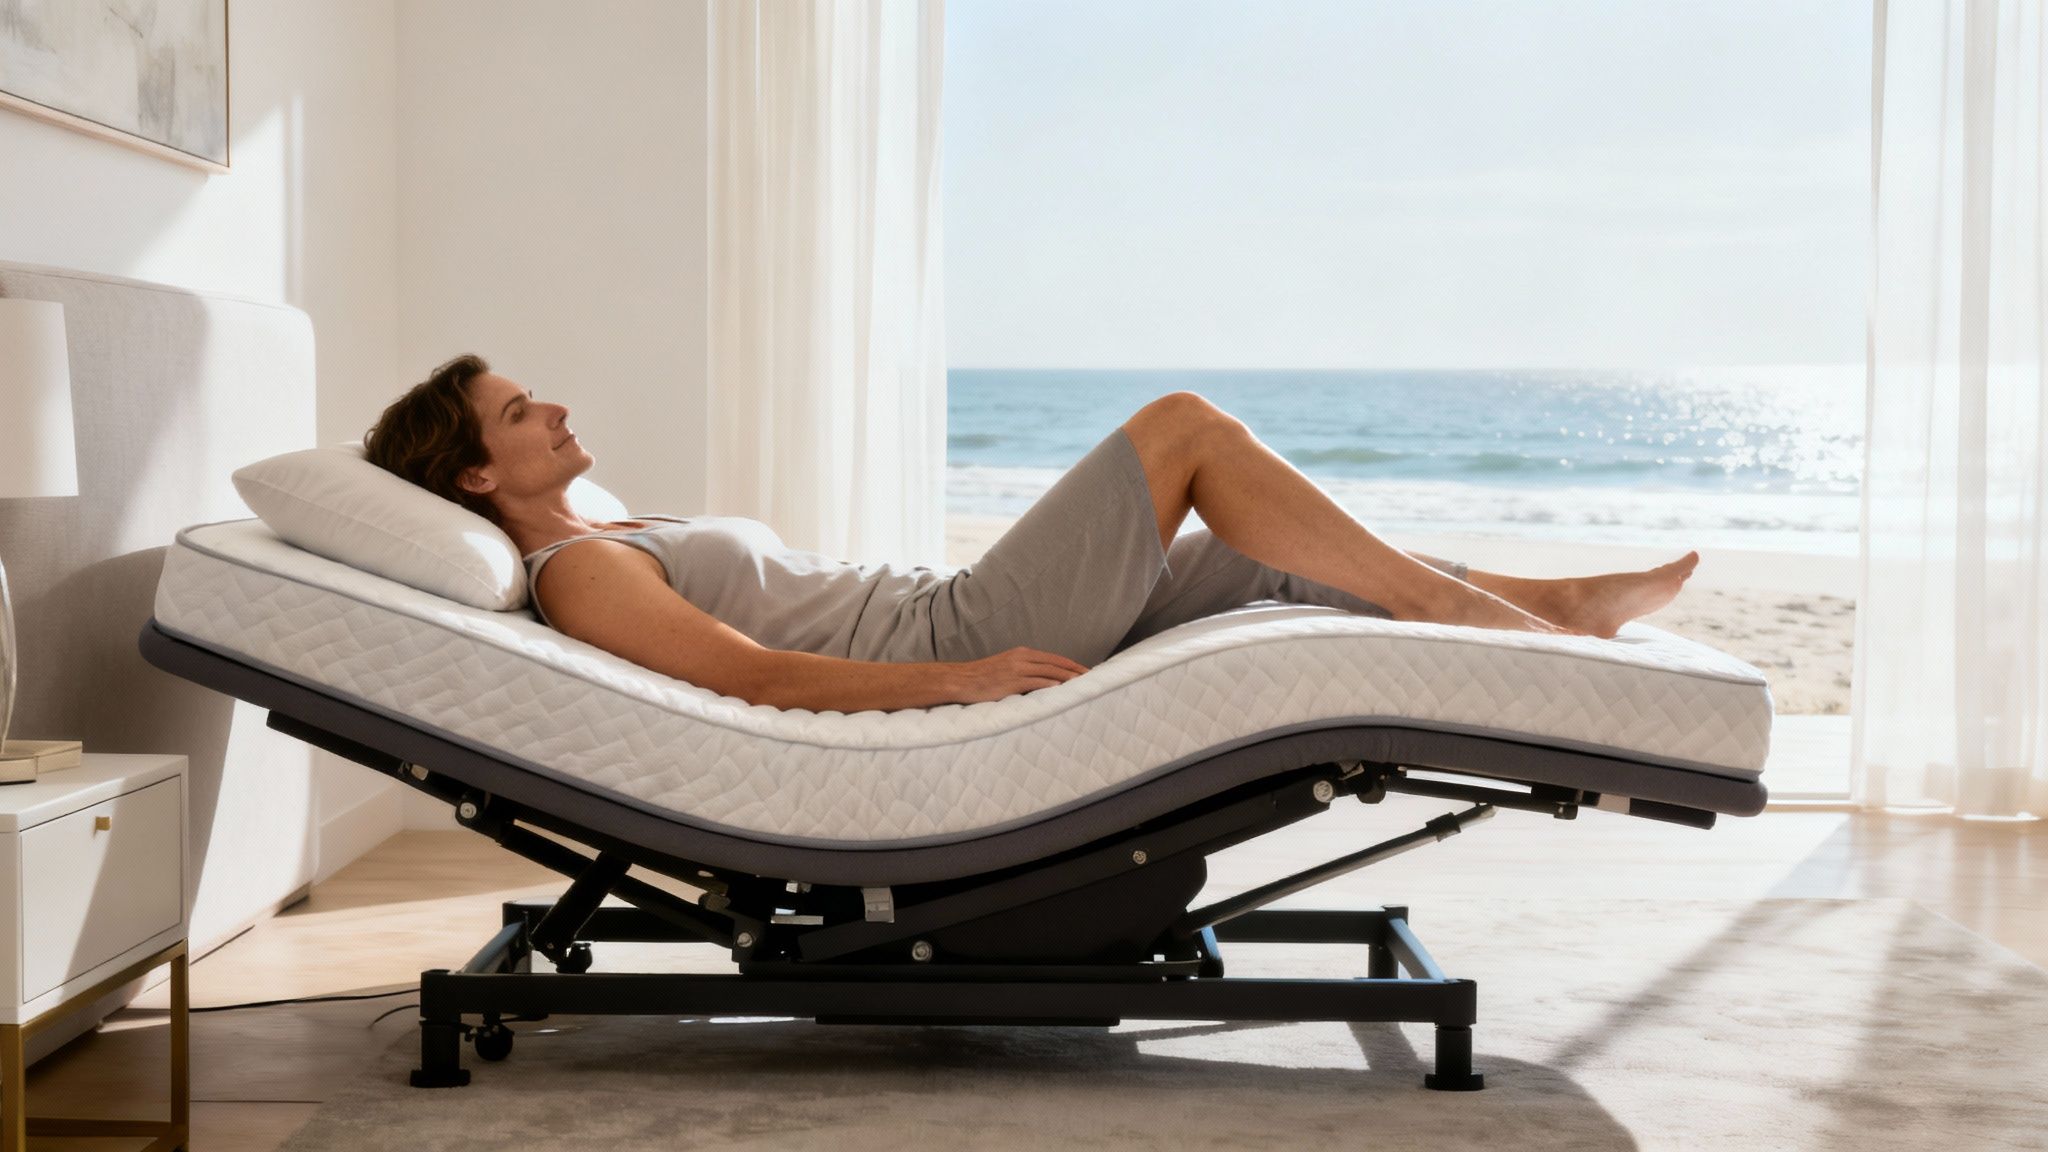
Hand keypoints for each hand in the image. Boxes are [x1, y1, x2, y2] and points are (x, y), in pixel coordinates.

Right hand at [951, 646, 1089, 702]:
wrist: (960, 680)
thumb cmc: (982, 678)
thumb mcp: (1005, 668)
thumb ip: (1023, 672)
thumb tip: (1042, 682)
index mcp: (1021, 653)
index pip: (1054, 658)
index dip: (1071, 664)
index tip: (1085, 671)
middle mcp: (1021, 658)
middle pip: (1056, 663)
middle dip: (1075, 670)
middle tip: (1092, 678)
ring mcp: (1016, 669)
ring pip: (1049, 671)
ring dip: (1068, 678)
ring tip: (1083, 684)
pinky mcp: (1011, 682)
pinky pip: (1035, 682)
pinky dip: (1050, 685)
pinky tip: (1062, 689)